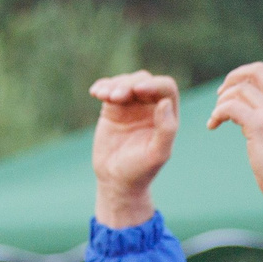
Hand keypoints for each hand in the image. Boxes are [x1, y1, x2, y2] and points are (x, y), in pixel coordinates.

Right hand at [90, 71, 180, 228]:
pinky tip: (95, 92)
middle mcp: (150, 106)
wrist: (115, 180)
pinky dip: (102, 87)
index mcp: (166, 114)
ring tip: (103, 96)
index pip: (165, 88)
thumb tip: (165, 103)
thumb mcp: (157, 154)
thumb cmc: (140, 170)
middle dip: (130, 84)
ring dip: (114, 85)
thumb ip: (166, 130)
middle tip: (116, 97)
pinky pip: (109, 90)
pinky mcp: (112, 109)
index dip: (154, 85)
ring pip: (125, 82)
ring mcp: (131, 106)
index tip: (138, 91)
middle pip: (143, 81)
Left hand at [206, 62, 262, 209]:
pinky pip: (230, 107)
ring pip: (240, 89)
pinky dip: (218, 113)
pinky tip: (213, 125)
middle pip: (257, 70)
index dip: (252, 74)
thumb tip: (262, 108)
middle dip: (235, 78)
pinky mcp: (258, 125)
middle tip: (222, 94)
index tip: (240, 88)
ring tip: (217, 117)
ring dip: (223, 100)